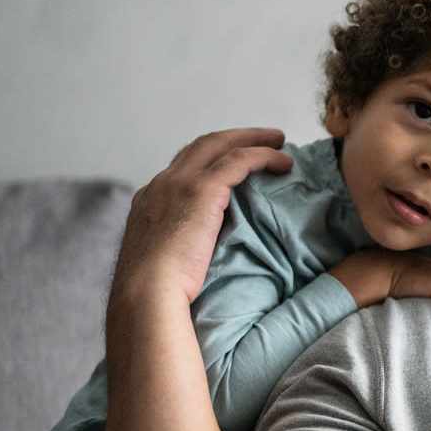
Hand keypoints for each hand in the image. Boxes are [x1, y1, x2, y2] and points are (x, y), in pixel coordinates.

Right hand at [115, 129, 292, 304]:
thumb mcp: (163, 263)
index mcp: (150, 200)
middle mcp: (162, 184)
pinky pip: (240, 160)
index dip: (210, 160)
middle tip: (264, 139)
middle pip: (201, 146)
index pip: (182, 169)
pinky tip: (283, 162)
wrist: (147, 292)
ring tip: (279, 141)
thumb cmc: (157, 292)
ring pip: (221, 145)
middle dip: (234, 138)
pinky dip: (263, 156)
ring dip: (253, 139)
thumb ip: (179, 249)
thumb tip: (200, 260)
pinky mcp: (202, 189)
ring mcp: (179, 183)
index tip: (233, 163)